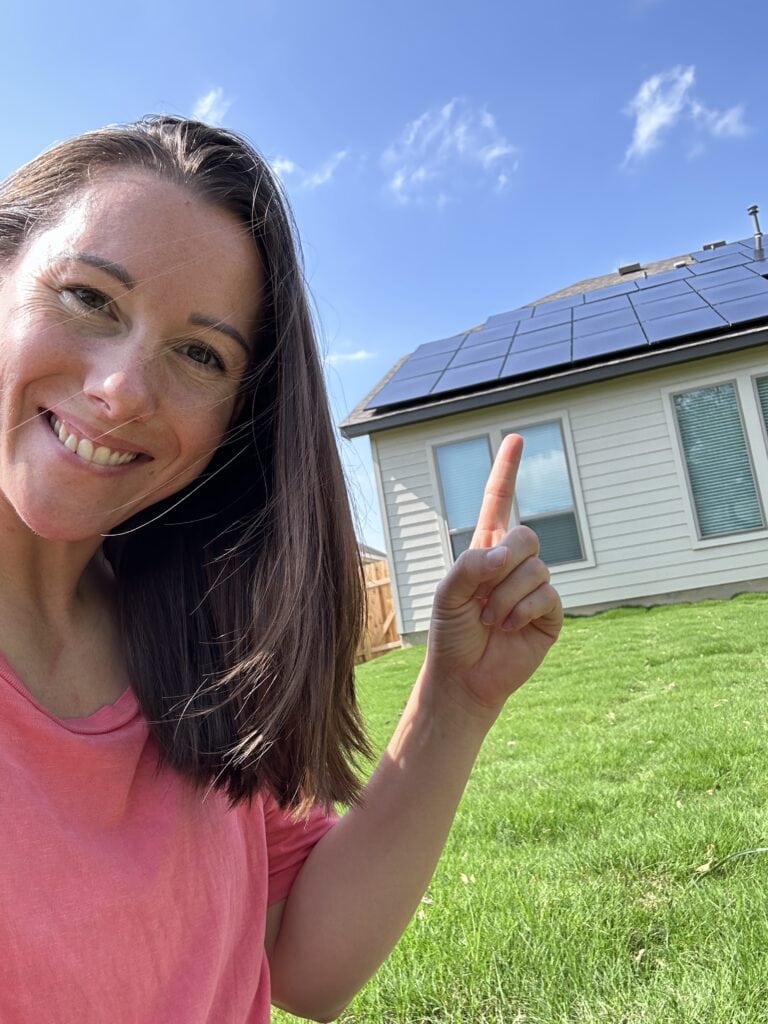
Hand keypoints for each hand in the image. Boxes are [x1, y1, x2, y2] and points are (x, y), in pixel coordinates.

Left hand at [425, 434, 562, 716]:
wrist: (464, 676)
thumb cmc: (451, 632)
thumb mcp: (449, 592)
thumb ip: (472, 564)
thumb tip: (507, 554)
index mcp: (486, 549)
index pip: (499, 501)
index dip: (507, 471)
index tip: (515, 439)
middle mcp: (512, 563)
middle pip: (527, 535)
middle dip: (505, 562)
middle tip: (484, 594)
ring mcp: (533, 587)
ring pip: (535, 568)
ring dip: (506, 597)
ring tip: (491, 619)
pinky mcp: (549, 612)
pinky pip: (546, 595)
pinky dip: (522, 611)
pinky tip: (508, 627)